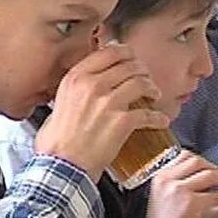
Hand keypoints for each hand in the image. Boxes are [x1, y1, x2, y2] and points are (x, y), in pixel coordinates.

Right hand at [34, 43, 166, 179]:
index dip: (126, 53)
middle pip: (129, 66)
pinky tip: (161, 121)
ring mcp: (109, 103)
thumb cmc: (56, 141)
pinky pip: (148, 114)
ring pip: (141, 84)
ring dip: (152, 89)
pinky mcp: (122, 122)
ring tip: (155, 95)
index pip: (109, 52)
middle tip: (146, 77)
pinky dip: (158, 118)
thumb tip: (85, 87)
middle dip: (142, 70)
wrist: (61, 165)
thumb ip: (75, 90)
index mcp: (77, 78)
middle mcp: (93, 85)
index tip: (132, 58)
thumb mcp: (58, 103)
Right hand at [144, 152, 217, 217]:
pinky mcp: (188, 202)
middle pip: (197, 162)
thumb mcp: (168, 202)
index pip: (184, 156)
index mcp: (159, 178)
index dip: (203, 162)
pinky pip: (216, 194)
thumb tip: (212, 178)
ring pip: (209, 174)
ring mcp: (176, 189)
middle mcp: (166, 180)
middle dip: (216, 168)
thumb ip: (184, 186)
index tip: (214, 169)